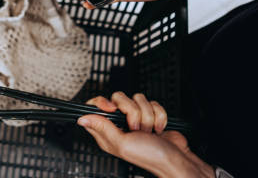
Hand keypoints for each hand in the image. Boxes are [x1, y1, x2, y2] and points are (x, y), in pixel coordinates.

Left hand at [78, 92, 213, 177]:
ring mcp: (135, 118)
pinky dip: (159, 115)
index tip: (113, 108)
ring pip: (138, 99)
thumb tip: (82, 119)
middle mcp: (120, 123)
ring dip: (147, 115)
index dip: (103, 102)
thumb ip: (102, 128)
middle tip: (135, 127)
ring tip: (148, 131)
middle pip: (119, 98)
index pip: (95, 107)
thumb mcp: (122, 144)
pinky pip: (153, 102)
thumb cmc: (150, 156)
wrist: (175, 159)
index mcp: (107, 131)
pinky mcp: (151, 114)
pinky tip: (158, 128)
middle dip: (132, 111)